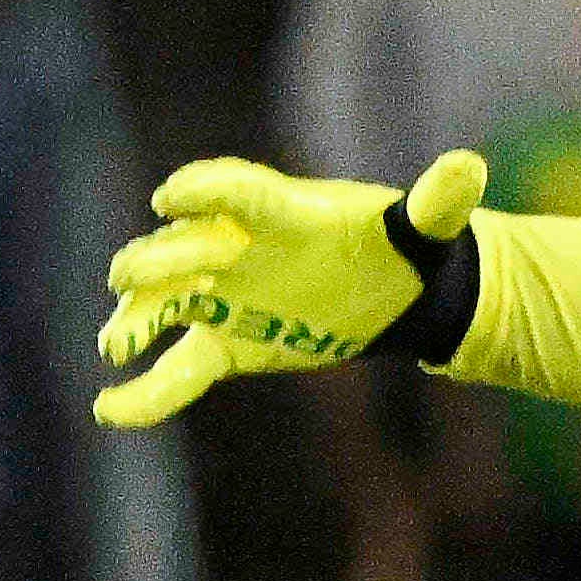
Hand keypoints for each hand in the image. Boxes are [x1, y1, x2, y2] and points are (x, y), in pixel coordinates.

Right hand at [96, 148, 484, 426]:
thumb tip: (469, 169)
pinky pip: (180, 367)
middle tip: (125, 278)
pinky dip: (149, 391)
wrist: (387, 290)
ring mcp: (224, 293)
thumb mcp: (426, 229)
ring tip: (114, 345)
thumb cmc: (396, 249)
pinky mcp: (225, 339)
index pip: (237, 193)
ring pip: (167, 303)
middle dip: (156, 261)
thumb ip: (439, 203)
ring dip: (136, 319)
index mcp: (283, 212)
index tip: (170, 197)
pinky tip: (111, 412)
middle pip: (187, 248)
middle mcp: (239, 247)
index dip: (203, 191)